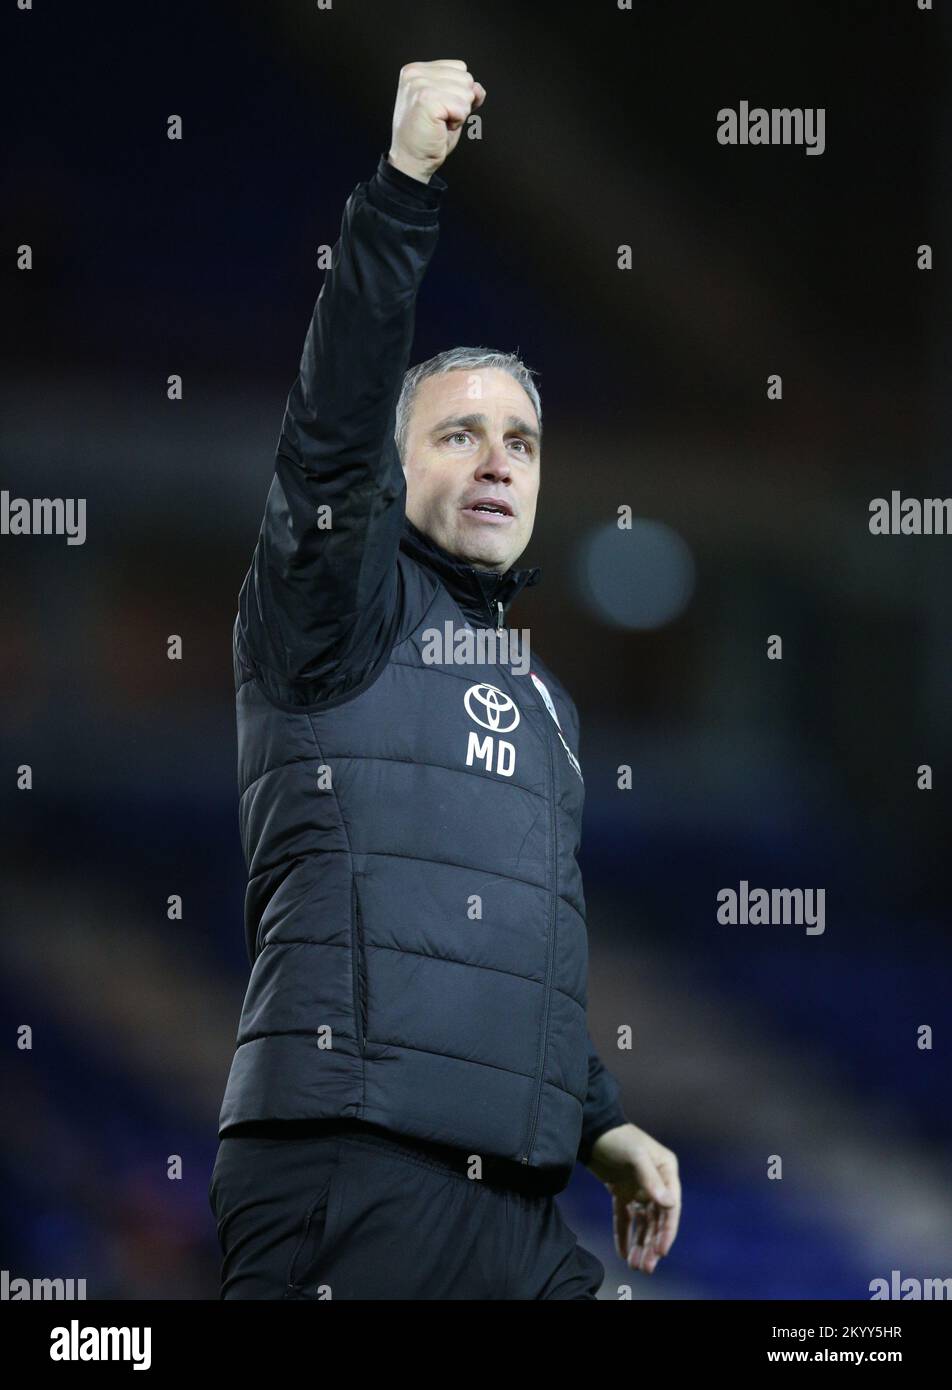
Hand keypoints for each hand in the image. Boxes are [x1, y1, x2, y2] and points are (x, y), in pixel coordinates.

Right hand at [387, 59, 485, 183]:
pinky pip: (462, 107)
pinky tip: (440, 127)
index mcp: (417, 70)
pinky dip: (457, 121)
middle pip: (466, 78)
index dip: (459, 93)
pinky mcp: (426, 99)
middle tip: (440, 119)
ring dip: (459, 113)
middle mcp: (416, 73)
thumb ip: (463, 91)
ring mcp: (419, 85)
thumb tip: (478, 88)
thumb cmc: (428, 137)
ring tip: (439, 123)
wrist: (412, 161)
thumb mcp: (449, 107)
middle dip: (460, 103)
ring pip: (466, 92)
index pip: (459, 68)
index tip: (440, 109)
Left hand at [586, 1122, 680, 1273]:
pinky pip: (625, 1217)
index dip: (667, 1231)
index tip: (661, 1252)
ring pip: (642, 1222)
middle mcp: (656, 1182)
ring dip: (640, 1244)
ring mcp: (638, 1188)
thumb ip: (651, 1179)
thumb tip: (669, 1203)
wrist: (592, 1128)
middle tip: (647, 1268)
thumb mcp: (636, 1155)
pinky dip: (624, 1235)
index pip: (671, 1207)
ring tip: (636, 1266)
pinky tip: (623, 1254)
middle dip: (652, 1244)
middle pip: (657, 1219)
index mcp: (666, 1171)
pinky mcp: (621, 1191)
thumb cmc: (618, 1138)